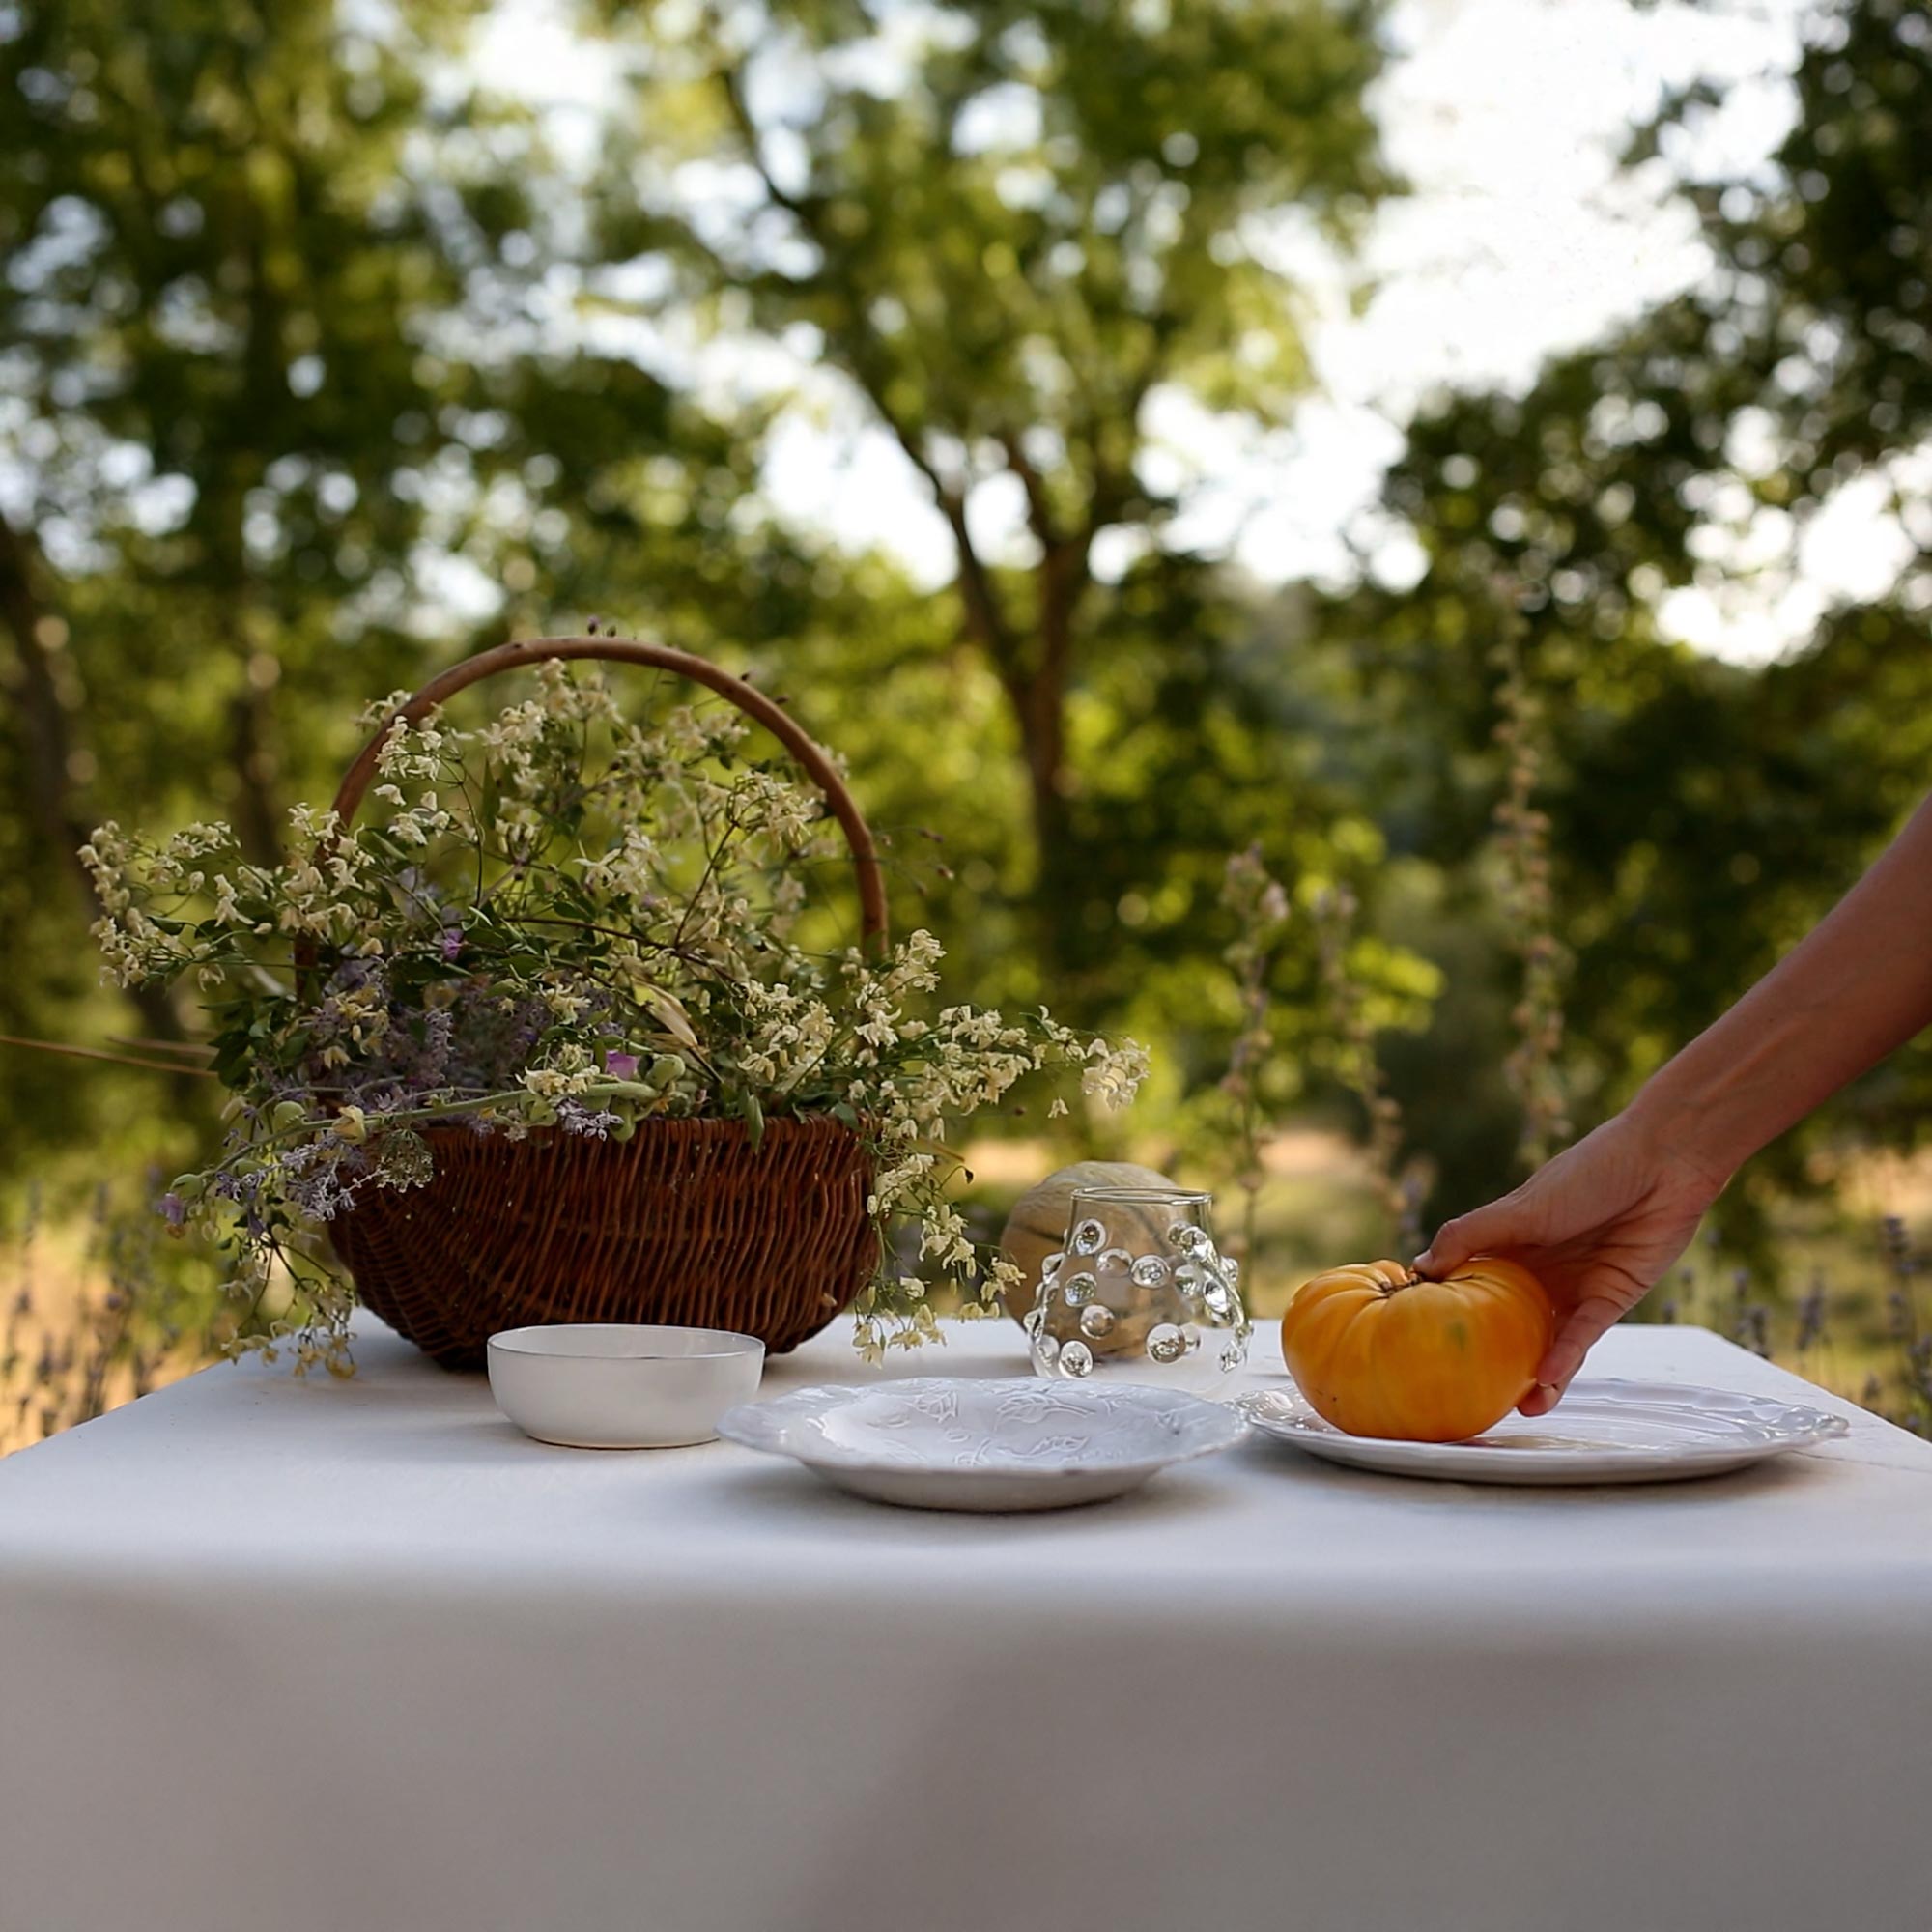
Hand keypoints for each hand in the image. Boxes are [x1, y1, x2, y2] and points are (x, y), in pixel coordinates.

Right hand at [1414, 1109, 1726, 1415]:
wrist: (1662, 1165)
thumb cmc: (1587, 1174)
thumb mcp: (1520, 1208)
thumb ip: (1469, 1236)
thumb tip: (1419, 1268)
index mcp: (1510, 1245)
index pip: (1472, 1286)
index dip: (1451, 1313)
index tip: (1421, 1345)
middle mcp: (1538, 1273)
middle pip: (1509, 1324)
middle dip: (1492, 1359)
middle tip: (1468, 1394)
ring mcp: (1573, 1289)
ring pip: (1546, 1341)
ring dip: (1533, 1375)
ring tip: (1515, 1408)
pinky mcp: (1609, 1300)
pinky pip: (1581, 1338)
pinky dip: (1563, 1360)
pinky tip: (1545, 1382)